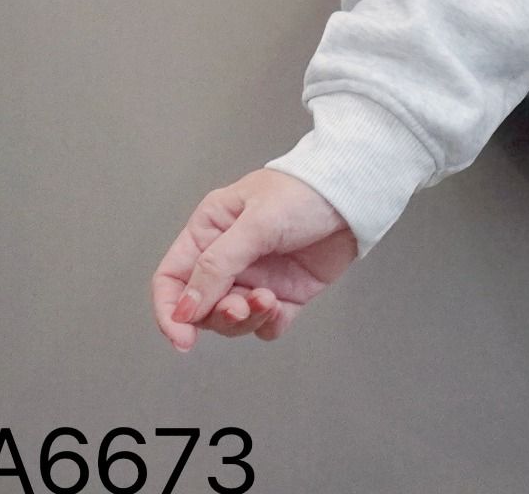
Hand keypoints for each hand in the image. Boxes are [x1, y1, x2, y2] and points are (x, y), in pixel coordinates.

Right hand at [150, 168, 358, 349]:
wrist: (358, 194)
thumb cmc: (308, 190)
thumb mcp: (257, 222)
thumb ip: (218, 265)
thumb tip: (184, 309)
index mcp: (211, 228)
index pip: (172, 277)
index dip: (170, 311)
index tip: (183, 337)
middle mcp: (230, 254)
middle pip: (201, 307)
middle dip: (218, 315)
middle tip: (241, 307)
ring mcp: (257, 275)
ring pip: (231, 320)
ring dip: (246, 319)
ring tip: (269, 301)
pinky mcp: (285, 292)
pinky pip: (265, 325)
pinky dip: (269, 324)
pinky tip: (281, 309)